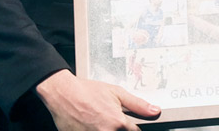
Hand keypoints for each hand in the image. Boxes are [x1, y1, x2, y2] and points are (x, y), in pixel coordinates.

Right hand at [36, 69, 160, 130]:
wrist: (63, 94)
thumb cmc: (88, 92)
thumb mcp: (116, 93)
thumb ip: (138, 105)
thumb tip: (155, 111)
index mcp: (118, 123)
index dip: (132, 128)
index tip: (127, 125)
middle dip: (119, 130)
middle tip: (109, 120)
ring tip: (99, 121)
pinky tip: (91, 125)